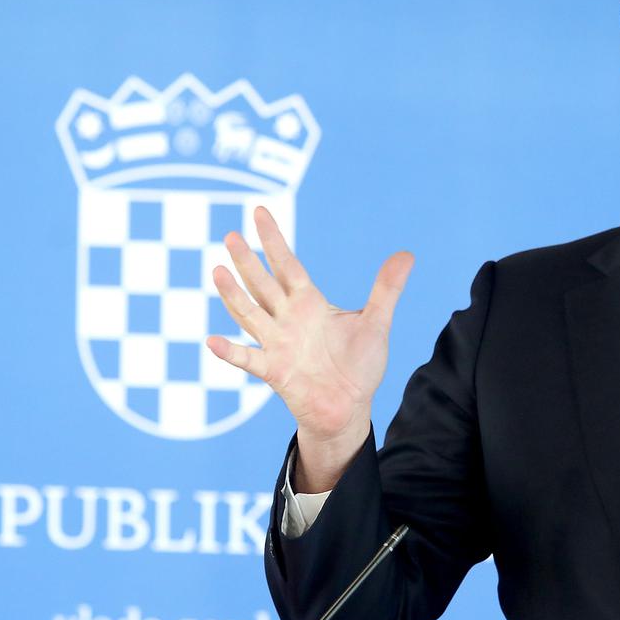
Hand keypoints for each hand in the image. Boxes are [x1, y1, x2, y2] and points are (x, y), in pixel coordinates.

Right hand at [205, 206, 413, 490]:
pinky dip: (231, 352)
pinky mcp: (275, 371)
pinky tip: (212, 341)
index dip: (273, 240)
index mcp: (310, 304)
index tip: (259, 212)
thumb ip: (387, 289)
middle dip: (248, 261)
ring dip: (233, 295)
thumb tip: (407, 254)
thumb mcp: (377, 323)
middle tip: (230, 235)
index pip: (287, 265)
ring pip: (250, 314)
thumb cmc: (359, 365)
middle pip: (263, 284)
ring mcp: (278, 344)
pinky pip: (249, 360)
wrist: (350, 407)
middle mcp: (288, 320)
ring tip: (217, 271)